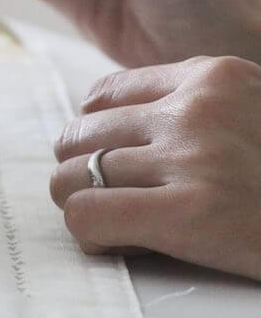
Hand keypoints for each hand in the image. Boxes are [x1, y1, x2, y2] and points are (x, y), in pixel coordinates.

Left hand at [50, 56, 260, 279]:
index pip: (103, 94)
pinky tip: (109, 241)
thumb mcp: (248, 113)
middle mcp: (198, 110)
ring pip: (74, 174)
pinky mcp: (193, 215)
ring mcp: (195, 159)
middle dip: (76, 166)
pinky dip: (87, 231)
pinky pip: (89, 214)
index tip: (102, 156)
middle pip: (81, 134)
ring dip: (76, 200)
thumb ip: (192, 108)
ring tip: (101, 218)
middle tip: (93, 191)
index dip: (91, 131)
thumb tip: (102, 119)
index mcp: (214, 76)